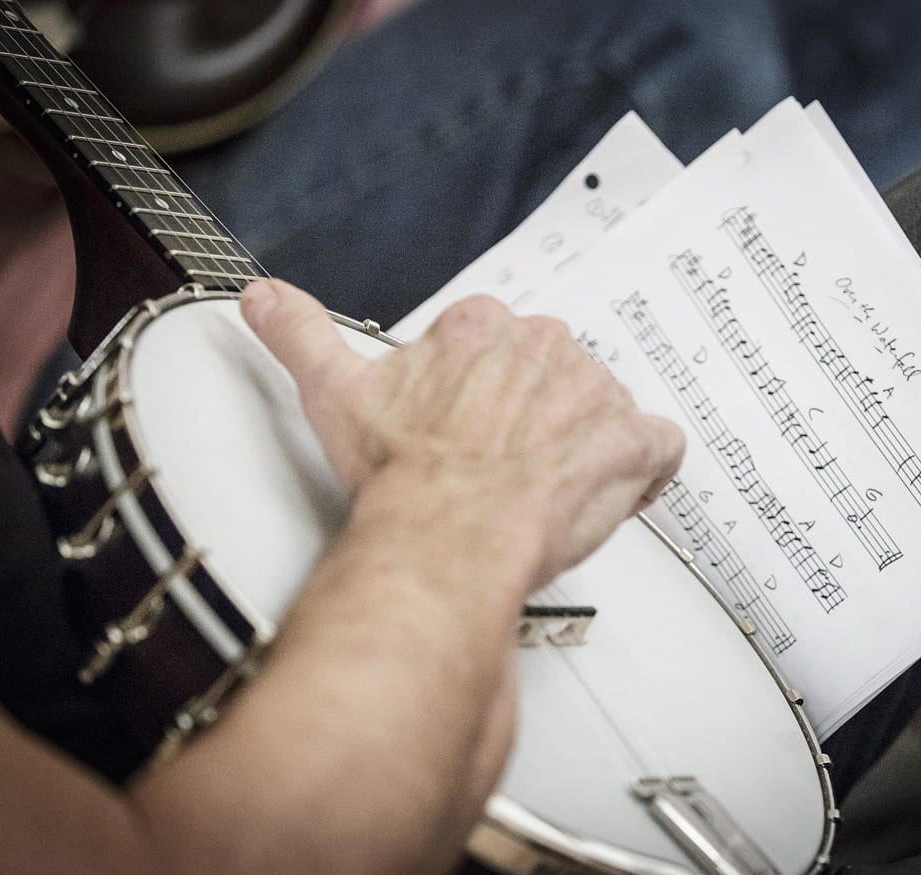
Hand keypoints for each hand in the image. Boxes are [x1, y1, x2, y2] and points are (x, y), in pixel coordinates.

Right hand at [240, 278, 684, 589]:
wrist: (443, 533)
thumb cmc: (401, 473)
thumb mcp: (335, 391)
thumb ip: (300, 334)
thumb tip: (260, 298)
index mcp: (482, 327)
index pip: (503, 350)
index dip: (492, 399)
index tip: (476, 430)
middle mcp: (545, 346)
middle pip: (556, 382)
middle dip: (538, 424)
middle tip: (505, 471)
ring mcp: (594, 392)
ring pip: (602, 414)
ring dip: (584, 450)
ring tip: (543, 494)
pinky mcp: (631, 442)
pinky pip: (660, 447)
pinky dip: (646, 471)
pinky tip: (610, 494)